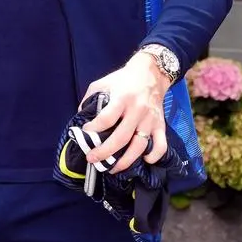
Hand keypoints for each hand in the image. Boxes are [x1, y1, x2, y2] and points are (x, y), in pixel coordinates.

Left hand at [81, 52, 168, 172]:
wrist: (151, 73)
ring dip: (126, 160)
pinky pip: (161, 144)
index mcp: (122, 98)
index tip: (85, 132)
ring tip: (113, 168)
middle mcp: (137, 111)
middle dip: (105, 151)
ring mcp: (150, 120)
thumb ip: (90, 98)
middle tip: (92, 159)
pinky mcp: (161, 125)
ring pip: (139, 145)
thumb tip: (81, 115)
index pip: (107, 118)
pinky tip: (144, 161)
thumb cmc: (123, 79)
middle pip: (121, 137)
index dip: (94, 128)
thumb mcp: (103, 83)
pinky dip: (154, 156)